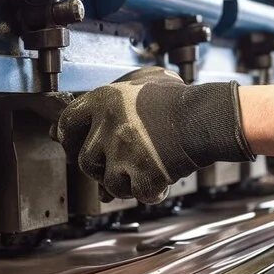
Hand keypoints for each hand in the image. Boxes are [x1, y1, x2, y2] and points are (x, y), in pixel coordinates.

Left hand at [55, 67, 254, 203]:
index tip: (74, 145)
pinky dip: (149, 191)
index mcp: (104, 101)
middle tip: (117, 162)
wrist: (205, 117)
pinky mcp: (143, 176)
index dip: (70, 138)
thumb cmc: (178, 98)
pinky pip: (136, 194)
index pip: (68, 124)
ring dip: (124, 181)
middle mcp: (108, 128)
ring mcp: (124, 155)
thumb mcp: (142, 80)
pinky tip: (160, 180)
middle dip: (100, 166)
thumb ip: (115, 90)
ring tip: (141, 170)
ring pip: (109, 183)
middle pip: (85, 161)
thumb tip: (91, 104)